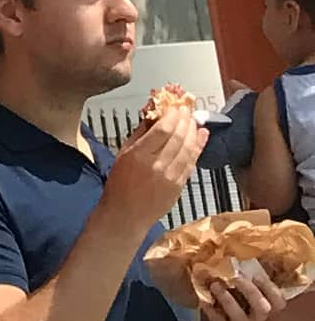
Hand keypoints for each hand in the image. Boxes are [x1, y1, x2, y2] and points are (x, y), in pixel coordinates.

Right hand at [105, 82, 206, 248]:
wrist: (126, 214)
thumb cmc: (119, 184)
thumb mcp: (122, 154)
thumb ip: (139, 133)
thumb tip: (153, 114)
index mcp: (139, 155)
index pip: (163, 129)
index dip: (173, 115)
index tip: (175, 106)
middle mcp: (157, 165)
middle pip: (179, 137)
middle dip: (185, 119)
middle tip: (186, 109)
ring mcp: (171, 177)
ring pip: (189, 148)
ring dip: (194, 131)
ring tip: (194, 120)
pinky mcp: (180, 186)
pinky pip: (192, 162)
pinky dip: (199, 147)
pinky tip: (201, 136)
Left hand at [196, 259, 285, 320]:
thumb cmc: (224, 318)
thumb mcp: (232, 301)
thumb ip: (232, 285)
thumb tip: (222, 260)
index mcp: (259, 309)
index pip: (277, 301)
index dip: (271, 288)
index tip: (256, 274)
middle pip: (263, 308)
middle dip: (251, 291)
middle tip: (235, 278)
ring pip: (242, 317)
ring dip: (228, 299)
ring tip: (215, 285)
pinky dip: (212, 311)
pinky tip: (204, 302)